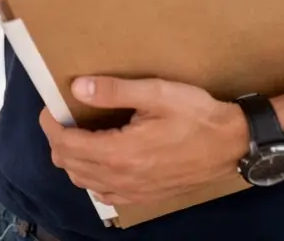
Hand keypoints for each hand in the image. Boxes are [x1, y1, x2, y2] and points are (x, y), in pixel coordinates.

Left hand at [39, 76, 248, 208]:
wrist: (233, 145)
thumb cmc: (197, 116)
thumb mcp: (156, 94)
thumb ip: (114, 91)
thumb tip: (77, 88)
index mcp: (120, 153)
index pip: (66, 145)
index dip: (50, 125)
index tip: (50, 108)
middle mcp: (122, 178)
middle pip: (69, 165)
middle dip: (58, 140)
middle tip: (63, 117)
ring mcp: (133, 191)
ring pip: (84, 182)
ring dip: (72, 159)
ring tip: (78, 134)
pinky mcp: (144, 196)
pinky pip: (104, 194)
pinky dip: (92, 177)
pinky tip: (100, 158)